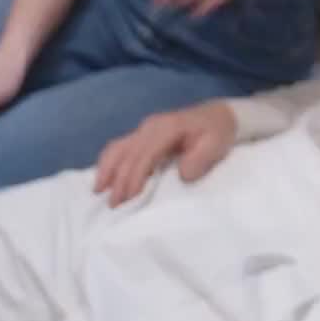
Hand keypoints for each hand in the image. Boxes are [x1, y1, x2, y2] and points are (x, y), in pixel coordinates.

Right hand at [95, 101, 235, 206]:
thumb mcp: (216, 145)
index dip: (134, 177)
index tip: (128, 199)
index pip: (144, 155)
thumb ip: (200, 160)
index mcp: (167, 128)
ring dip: (107, 169)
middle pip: (127, 153)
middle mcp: (150, 126)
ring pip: (118, 147)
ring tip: (99, 192)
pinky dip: (109, 162)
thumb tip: (182, 175)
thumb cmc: (218, 132)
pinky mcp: (143, 134)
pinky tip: (105, 178)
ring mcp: (145, 128)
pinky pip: (120, 146)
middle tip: (113, 205)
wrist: (221, 115)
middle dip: (117, 180)